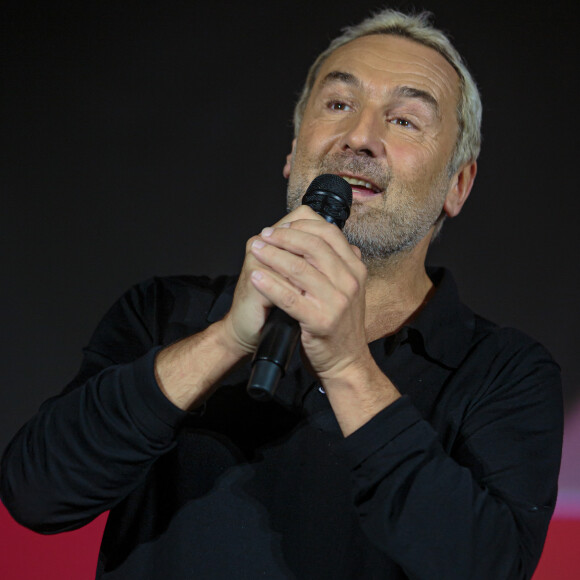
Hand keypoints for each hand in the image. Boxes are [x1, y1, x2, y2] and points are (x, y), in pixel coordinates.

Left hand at [247, 205, 368, 381]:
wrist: (346, 362)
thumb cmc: (340, 326)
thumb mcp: (347, 290)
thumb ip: (337, 264)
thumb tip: (318, 235)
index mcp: (356, 270)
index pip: (330, 234)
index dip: (302, 226)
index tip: (281, 227)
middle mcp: (350, 282)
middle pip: (313, 246)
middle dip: (284, 237)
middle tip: (265, 236)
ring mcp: (336, 302)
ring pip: (299, 268)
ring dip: (272, 256)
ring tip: (255, 250)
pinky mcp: (320, 321)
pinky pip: (289, 297)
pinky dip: (270, 285)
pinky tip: (256, 277)